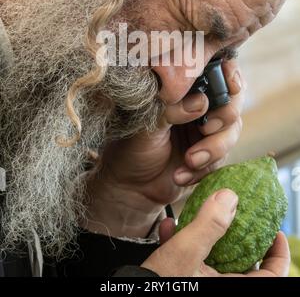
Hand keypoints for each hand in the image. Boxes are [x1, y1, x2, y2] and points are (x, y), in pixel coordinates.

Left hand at [84, 59, 245, 236]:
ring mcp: (208, 129)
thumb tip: (200, 103)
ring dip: (213, 147)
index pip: (216, 70)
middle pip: (232, 100)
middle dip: (223, 116)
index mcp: (183, 89)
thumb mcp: (148, 122)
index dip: (229, 75)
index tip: (230, 85)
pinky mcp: (211, 154)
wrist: (131, 187)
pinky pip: (222, 158)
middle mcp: (199, 105)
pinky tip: (181, 175)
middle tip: (205, 128)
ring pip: (232, 130)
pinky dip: (205, 167)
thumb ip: (173, 109)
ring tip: (189, 160)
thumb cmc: (132, 147)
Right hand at [142, 189, 289, 276]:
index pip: (272, 275)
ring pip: (214, 258)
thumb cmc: (158, 284)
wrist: (129, 292)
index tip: (275, 229)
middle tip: (235, 212)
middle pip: (243, 261)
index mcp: (230, 287)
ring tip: (196, 213)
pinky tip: (167, 227)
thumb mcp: (185, 254)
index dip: (278, 252)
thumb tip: (229, 197)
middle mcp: (219, 286)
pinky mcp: (182, 280)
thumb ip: (208, 224)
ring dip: (204, 233)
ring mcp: (200, 283)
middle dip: (237, 232)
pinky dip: (182, 244)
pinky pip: (191, 261)